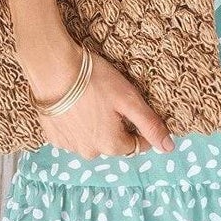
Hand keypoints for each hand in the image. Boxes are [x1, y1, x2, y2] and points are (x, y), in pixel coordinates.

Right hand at [25, 39, 175, 156]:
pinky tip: (75, 106)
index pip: (136, 144)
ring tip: (91, 101)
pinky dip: (77, 124)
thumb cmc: (94, 81)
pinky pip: (72, 135)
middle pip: (113, 143)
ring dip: (96, 126)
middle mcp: (90, 152)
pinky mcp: (53, 136)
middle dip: (116, 126)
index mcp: (112, 145)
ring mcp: (69, 146)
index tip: (135, 109)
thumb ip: (150, 125)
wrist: (52, 68)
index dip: (140, 128)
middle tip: (111, 100)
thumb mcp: (129, 100)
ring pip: (92, 140)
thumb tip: (169, 148)